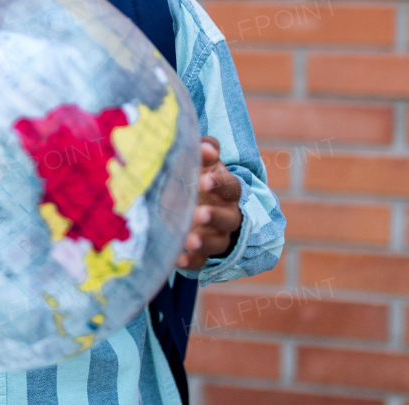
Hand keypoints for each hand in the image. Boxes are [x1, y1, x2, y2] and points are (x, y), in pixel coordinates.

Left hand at [176, 136, 242, 270]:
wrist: (193, 201)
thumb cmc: (197, 175)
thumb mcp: (202, 162)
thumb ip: (205, 151)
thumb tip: (206, 147)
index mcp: (228, 190)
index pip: (231, 188)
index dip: (220, 184)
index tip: (204, 181)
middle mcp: (227, 214)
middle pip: (229, 218)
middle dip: (215, 216)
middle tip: (199, 213)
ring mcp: (217, 235)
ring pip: (218, 242)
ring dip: (205, 242)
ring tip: (189, 240)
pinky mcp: (203, 253)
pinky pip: (201, 261)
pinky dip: (191, 261)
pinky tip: (177, 259)